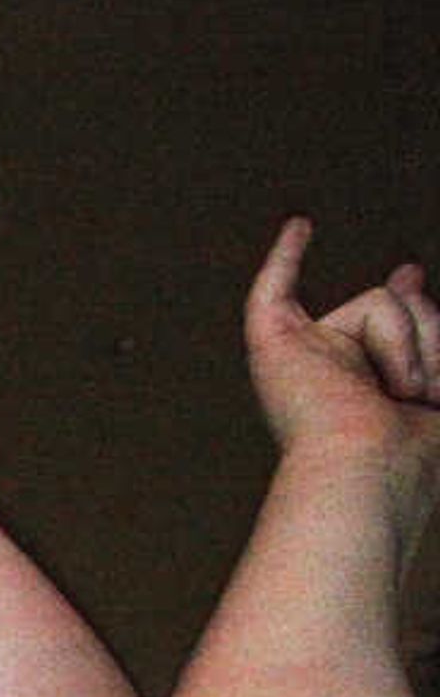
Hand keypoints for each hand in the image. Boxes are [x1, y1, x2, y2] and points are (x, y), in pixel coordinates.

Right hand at [246, 220, 439, 515]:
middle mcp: (336, 371)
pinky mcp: (272, 346)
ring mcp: (304, 357)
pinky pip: (275, 289)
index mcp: (372, 391)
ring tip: (401, 393)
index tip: (410, 275)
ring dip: (410, 345)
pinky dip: (285, 256)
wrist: (372, 471)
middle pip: (402, 310)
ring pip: (382, 303)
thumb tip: (407, 273)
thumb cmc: (416, 453)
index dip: (414, 309)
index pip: (395, 326)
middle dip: (430, 338)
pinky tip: (301, 225)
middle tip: (425, 394)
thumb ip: (430, 328)